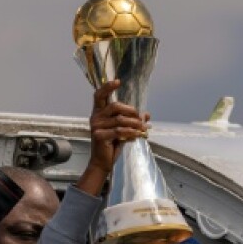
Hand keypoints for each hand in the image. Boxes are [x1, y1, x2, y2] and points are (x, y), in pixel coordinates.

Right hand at [77, 80, 148, 194]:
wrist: (103, 162)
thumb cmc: (113, 145)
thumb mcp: (124, 130)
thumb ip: (133, 121)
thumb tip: (147, 115)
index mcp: (99, 112)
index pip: (99, 95)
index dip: (107, 87)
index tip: (118, 81)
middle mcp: (95, 117)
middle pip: (115, 106)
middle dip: (131, 111)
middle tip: (141, 119)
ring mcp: (96, 127)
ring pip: (120, 119)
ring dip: (135, 124)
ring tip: (143, 129)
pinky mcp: (99, 136)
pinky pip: (119, 131)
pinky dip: (131, 133)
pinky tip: (137, 136)